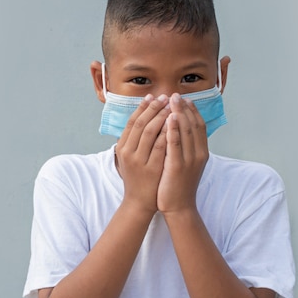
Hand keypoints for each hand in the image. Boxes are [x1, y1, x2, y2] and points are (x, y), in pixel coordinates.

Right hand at [116, 94, 168, 215]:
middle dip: (153, 108)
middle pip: (140, 123)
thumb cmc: (138, 178)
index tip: (153, 96)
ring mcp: (139, 160)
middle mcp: (127, 152)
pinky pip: (160, 146)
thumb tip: (142, 118)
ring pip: (149, 132)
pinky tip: (176, 123)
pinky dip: (168, 133)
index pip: (131, 121)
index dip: (142, 107)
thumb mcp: (131, 157)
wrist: (140, 202)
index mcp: (122, 147)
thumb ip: (134, 140)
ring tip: (172, 106)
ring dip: (161, 116)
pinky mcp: (152, 168)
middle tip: (165, 97)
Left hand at [157, 94, 208, 215]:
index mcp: (201, 152)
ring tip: (172, 100)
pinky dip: (173, 130)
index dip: (192, 111)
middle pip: (193, 125)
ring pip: (186, 131)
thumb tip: (181, 132)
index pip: (199, 126)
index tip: (185, 99)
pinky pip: (175, 144)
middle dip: (184, 108)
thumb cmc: (179, 185)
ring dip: (179, 113)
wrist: (178, 207)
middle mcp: (198, 154)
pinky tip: (169, 118)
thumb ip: (185, 148)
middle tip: (175, 94)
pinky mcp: (178, 167)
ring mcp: (189, 160)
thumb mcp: (186, 164)